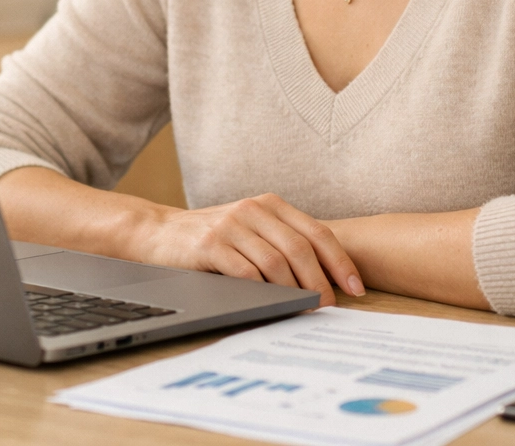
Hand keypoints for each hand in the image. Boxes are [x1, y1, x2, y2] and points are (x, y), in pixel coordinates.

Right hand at [131, 193, 364, 307]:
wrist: (158, 233)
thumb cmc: (212, 239)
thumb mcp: (250, 230)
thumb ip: (281, 242)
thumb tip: (326, 281)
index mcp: (269, 204)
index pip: (317, 233)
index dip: (340, 262)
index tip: (356, 289)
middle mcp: (252, 209)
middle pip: (300, 248)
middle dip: (321, 283)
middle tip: (330, 308)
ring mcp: (230, 225)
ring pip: (276, 262)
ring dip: (295, 291)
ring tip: (304, 310)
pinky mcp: (209, 245)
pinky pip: (245, 272)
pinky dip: (263, 292)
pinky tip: (271, 304)